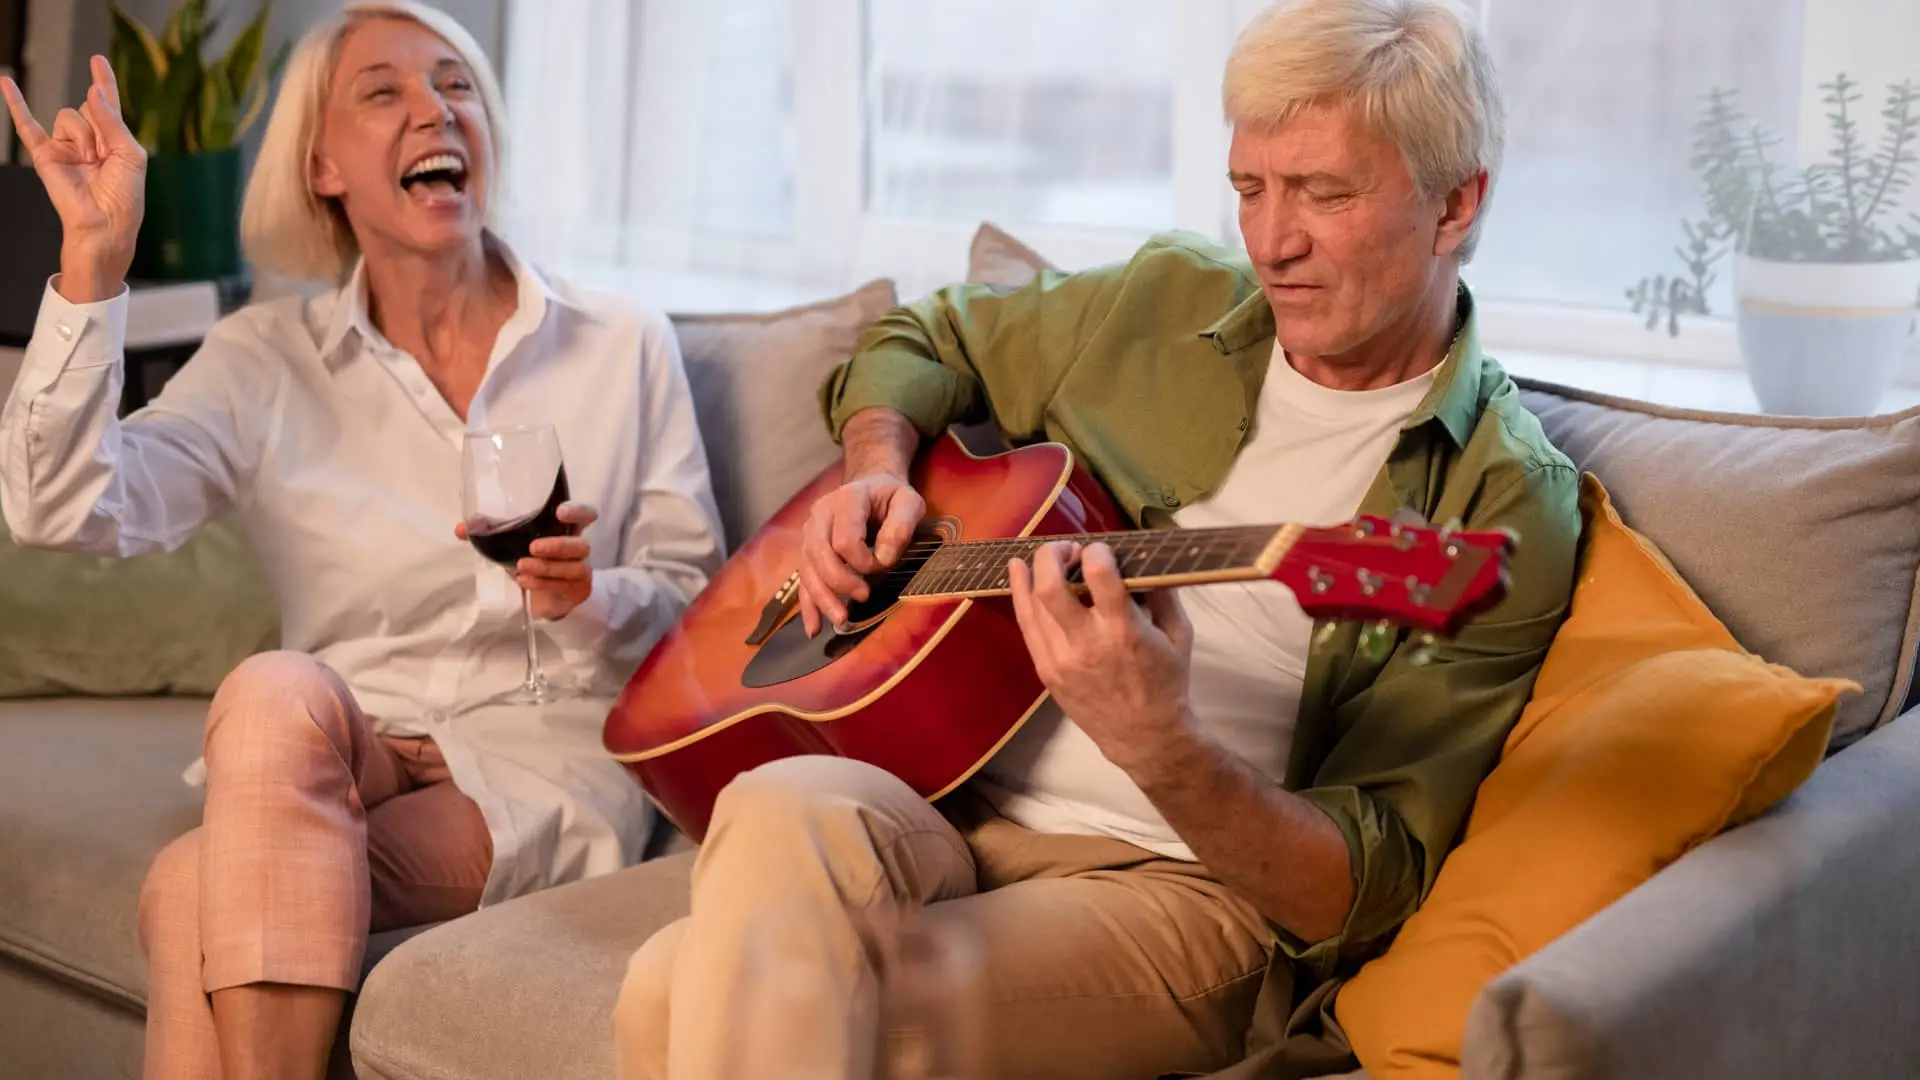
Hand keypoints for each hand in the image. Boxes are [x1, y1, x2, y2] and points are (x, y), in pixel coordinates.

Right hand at [2, 58, 145, 302]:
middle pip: (87, 108)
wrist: (103, 224)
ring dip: (82, 136)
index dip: (103, 82)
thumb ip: (112, 121)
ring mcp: (65, 146)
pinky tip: (6, 82)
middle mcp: (89, 140)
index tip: (97, 60)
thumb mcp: (130, 154)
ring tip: (89, 162)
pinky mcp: (45, 154)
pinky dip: (15, 103)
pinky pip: (27, 124)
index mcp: (113, 140)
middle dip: (98, 125)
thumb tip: (92, 91)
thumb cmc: (124, 196)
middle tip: (104, 155)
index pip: (107, 105)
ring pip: (68, 117)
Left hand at [455, 503, 599, 619]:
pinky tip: (524, 581)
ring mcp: (581, 570)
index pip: (585, 514)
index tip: (560, 512)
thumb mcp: (511, 544)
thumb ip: (490, 533)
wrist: (545, 596)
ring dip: (546, 567)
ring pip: (573, 567)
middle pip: (580, 544)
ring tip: (521, 567)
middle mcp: (578, 547)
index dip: (577, 511)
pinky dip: (542, 583)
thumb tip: (461, 528)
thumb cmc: (532, 560)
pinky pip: (563, 586)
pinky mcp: (577, 590)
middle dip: (557, 545)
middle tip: (532, 547)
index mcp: (566, 528)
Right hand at [797, 472, 925, 635]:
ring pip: (807, 569)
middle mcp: (820, 514)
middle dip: (841, 582)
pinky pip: (803, 579)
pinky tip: (814, 628)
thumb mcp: (909, 502)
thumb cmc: (891, 497)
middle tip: (865, 596)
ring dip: (823, 598)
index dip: (864, 560)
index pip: (845, 539)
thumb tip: (884, 558)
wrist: (871, 486)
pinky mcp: (808, 550)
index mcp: (846, 499)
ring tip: (842, 621)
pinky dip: (808, 606)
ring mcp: (810, 532)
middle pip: (819, 554)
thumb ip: (901, 525)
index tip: (884, 565)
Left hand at [1007, 541, 1196, 775]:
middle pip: (1051, 586)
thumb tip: (1144, 557)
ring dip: (1035, 570)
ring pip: (1032, 603)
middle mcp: (1087, 643)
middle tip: (1068, 549)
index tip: (1102, 551)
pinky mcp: (1047, 670)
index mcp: (1125, 632)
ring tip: (1048, 558)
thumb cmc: (1167, 683)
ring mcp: (1061, 659)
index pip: (1099, 575)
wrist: (1144, 736)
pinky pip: (1026, 625)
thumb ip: (1163, 593)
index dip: (1096, 552)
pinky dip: (1020, 594)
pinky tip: (1018, 573)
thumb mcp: (1180, 635)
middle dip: (1054, 554)